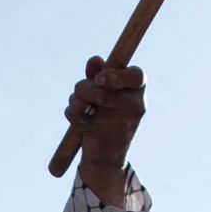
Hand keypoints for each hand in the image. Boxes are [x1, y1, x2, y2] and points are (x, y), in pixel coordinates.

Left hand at [63, 55, 145, 207]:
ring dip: (75, 100)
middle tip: (79, 91)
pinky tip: (81, 122)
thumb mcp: (105, 88)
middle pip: (102, 88)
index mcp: (137, 89)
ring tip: (79, 107)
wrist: (108, 151)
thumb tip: (96, 60)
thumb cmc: (107, 112)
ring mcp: (121, 122)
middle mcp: (135, 105)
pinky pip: (78, 116)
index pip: (136, 76)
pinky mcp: (104, 137)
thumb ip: (100, 72)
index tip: (99, 79)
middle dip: (83, 87)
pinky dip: (73, 115)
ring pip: (86, 99)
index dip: (116, 75)